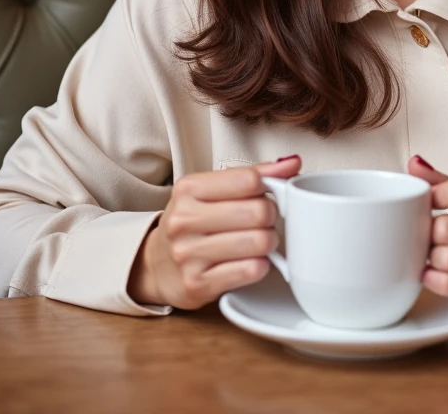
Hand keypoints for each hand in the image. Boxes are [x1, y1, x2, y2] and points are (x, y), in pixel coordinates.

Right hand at [127, 155, 300, 308]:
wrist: (156, 265)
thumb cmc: (192, 222)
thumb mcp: (211, 190)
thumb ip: (252, 175)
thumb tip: (292, 162)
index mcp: (189, 189)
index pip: (249, 180)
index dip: (269, 186)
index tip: (267, 193)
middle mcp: (184, 220)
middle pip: (259, 211)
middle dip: (270, 216)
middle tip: (263, 220)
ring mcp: (188, 254)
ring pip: (259, 242)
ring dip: (268, 242)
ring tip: (258, 241)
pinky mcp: (197, 284)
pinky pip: (251, 271)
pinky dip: (261, 265)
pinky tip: (251, 261)